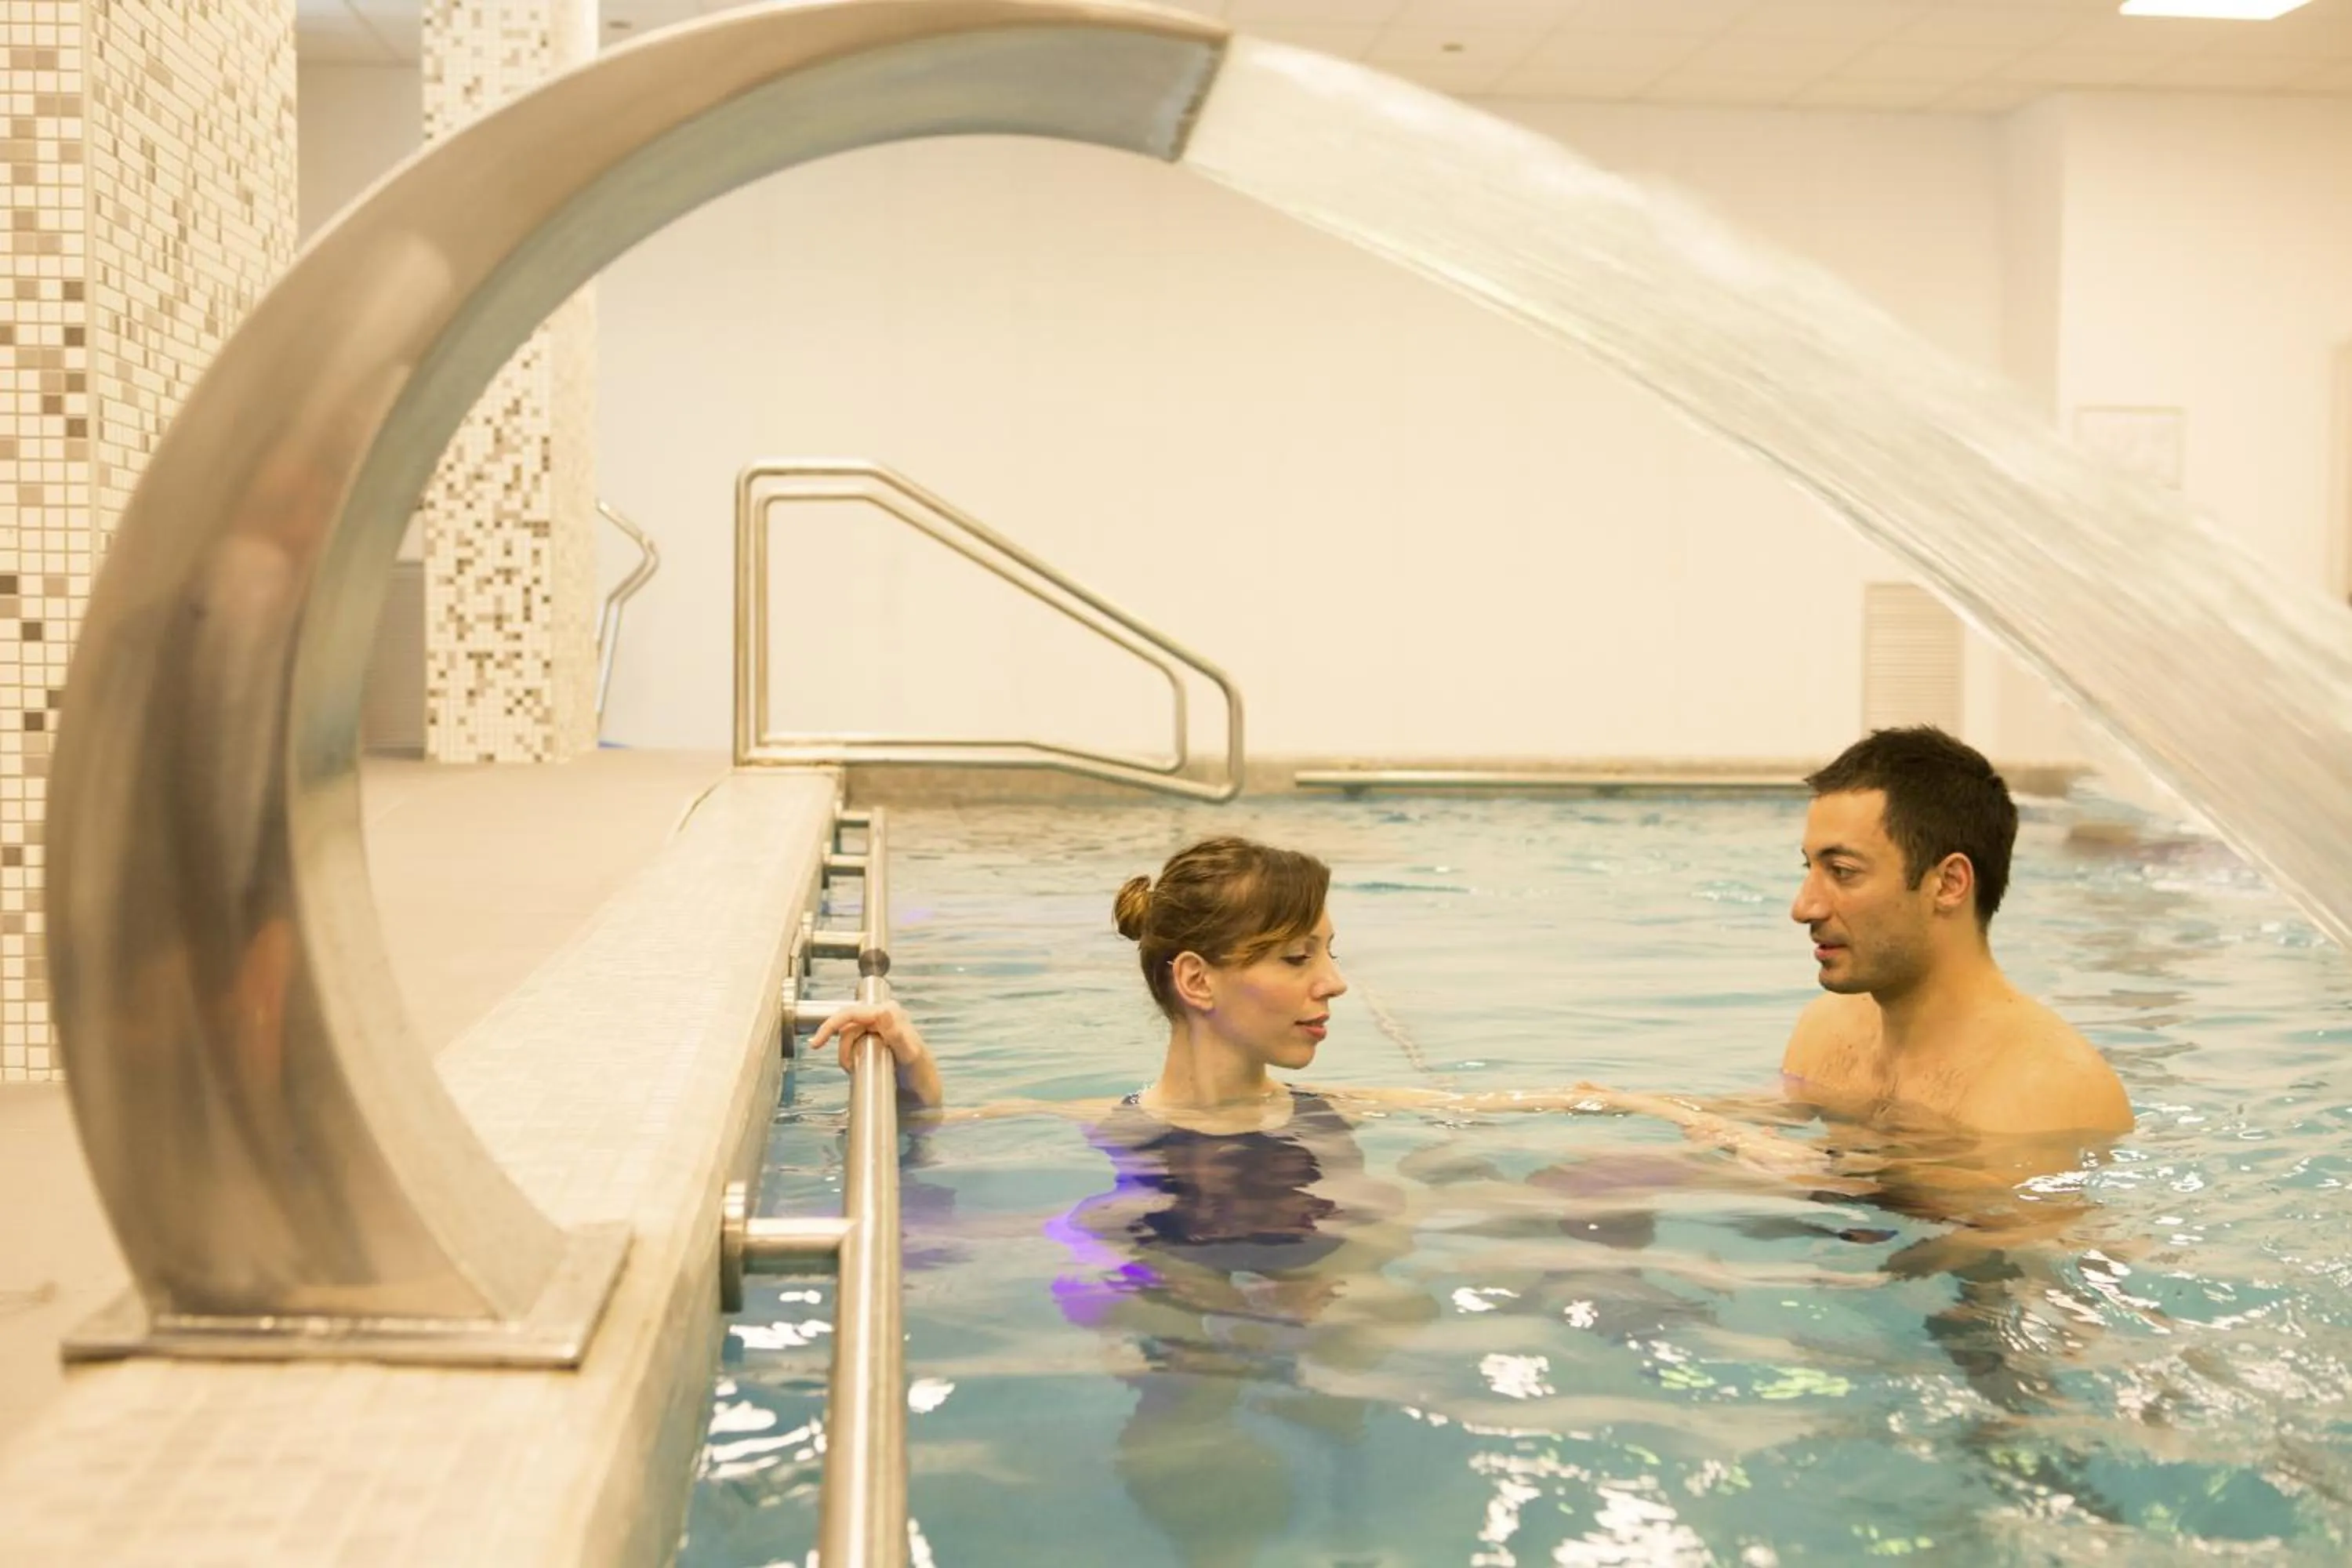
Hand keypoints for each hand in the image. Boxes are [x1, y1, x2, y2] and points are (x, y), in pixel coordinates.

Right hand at [809, 1000, 930, 1077]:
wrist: (927, 1095)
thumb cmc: (922, 1077)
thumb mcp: (910, 1056)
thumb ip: (897, 1035)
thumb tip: (883, 1011)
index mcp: (891, 1013)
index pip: (851, 1013)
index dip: (831, 1025)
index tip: (816, 1044)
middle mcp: (885, 1016)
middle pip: (847, 1026)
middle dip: (843, 1048)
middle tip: (850, 1068)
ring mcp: (881, 1028)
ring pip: (849, 1037)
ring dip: (848, 1055)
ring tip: (859, 1070)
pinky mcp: (878, 1040)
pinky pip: (855, 1044)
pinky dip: (852, 1056)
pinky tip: (860, 1067)